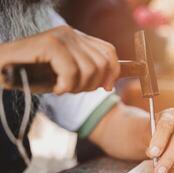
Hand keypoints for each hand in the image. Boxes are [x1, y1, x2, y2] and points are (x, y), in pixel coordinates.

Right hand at [0, 25, 119, 93]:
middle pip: (102, 63)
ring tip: (62, 88)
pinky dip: (65, 86)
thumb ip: (87, 74)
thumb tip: (109, 83)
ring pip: (89, 69)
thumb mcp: (66, 75)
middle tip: (72, 89)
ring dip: (76, 87)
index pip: (109, 52)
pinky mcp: (49, 43)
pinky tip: (55, 88)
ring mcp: (61, 36)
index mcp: (78, 38)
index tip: (105, 88)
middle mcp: (71, 33)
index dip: (113, 72)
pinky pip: (71, 71)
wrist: (2, 69)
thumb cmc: (34, 74)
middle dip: (91, 84)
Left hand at [146, 108, 173, 172]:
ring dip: (173, 169)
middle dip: (168, 159)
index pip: (166, 126)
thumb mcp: (149, 132)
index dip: (159, 140)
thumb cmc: (156, 132)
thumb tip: (154, 158)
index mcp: (171, 114)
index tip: (152, 153)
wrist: (166, 132)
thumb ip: (151, 143)